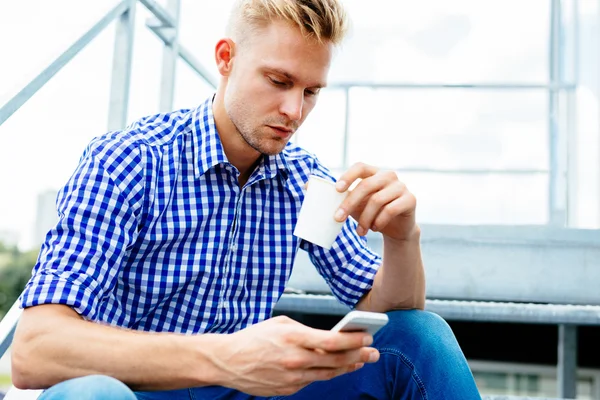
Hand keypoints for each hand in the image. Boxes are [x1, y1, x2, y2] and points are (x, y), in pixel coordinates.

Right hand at [211, 315, 379, 395]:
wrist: (228, 361)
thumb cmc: (254, 338)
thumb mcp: (280, 324)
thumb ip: (306, 330)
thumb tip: (329, 337)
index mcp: (294, 338)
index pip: (333, 340)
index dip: (354, 339)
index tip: (368, 336)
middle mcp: (295, 359)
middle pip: (337, 360)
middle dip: (359, 355)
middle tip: (374, 352)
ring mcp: (292, 378)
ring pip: (328, 374)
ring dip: (348, 367)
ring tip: (360, 361)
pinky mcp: (287, 390)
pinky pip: (312, 381)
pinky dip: (325, 374)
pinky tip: (336, 369)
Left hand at [334, 162, 417, 240]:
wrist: (397, 229)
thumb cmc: (373, 213)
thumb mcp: (357, 205)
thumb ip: (343, 197)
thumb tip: (317, 192)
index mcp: (374, 172)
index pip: (360, 167)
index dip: (348, 176)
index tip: (337, 190)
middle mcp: (389, 175)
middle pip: (366, 185)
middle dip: (350, 204)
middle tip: (338, 218)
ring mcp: (401, 186)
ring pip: (377, 200)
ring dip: (365, 219)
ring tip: (360, 232)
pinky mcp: (410, 199)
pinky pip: (390, 209)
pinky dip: (379, 221)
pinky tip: (375, 228)